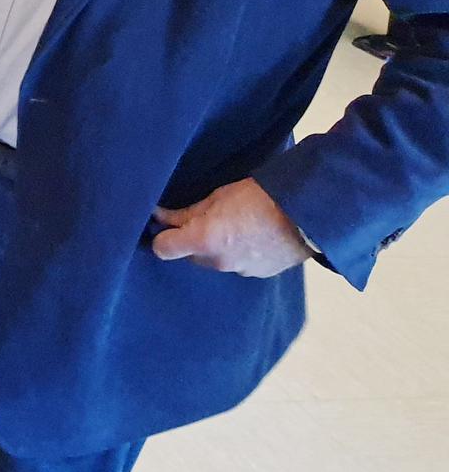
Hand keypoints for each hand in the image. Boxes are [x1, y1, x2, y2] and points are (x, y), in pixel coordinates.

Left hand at [152, 179, 314, 277]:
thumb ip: (188, 212)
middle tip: (208, 218)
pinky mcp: (259, 274)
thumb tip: (161, 216)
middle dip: (193, 240)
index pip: (162, 249)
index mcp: (203, 240)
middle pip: (189, 255)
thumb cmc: (261, 197)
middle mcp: (218, 261)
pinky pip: (238, 265)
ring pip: (215, 261)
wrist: (309, 213)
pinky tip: (254, 236)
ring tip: (237, 225)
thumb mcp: (218, 197)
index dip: (162, 237)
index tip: (166, 225)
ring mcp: (239, 271)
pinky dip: (239, 253)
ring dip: (217, 247)